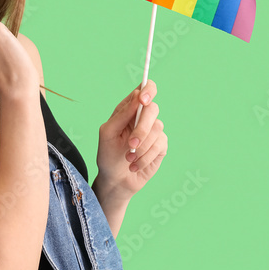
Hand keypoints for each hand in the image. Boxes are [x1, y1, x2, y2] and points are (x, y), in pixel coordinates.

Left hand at [95, 79, 166, 199]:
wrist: (115, 180)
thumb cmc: (108, 154)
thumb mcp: (108, 133)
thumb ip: (122, 114)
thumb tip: (137, 96)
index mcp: (129, 109)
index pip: (145, 89)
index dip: (148, 90)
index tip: (143, 100)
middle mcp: (143, 117)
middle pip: (153, 109)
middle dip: (142, 128)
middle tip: (131, 144)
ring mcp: (154, 131)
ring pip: (157, 128)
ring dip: (141, 147)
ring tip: (128, 158)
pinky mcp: (160, 146)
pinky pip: (159, 145)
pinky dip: (145, 157)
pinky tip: (135, 165)